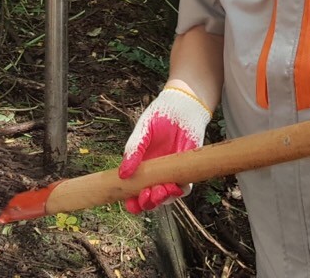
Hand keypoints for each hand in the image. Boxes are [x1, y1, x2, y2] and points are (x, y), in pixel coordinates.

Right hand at [117, 86, 210, 213]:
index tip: (129, 202)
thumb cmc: (160, 116)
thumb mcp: (142, 130)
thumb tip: (122, 174)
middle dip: (146, 202)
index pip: (134, 190)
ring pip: (166, 197)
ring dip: (162, 199)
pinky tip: (173, 186)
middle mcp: (156, 173)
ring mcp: (171, 173)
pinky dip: (178, 191)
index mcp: (141, 166)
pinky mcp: (187, 170)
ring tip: (159, 190)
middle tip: (145, 195)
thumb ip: (133, 150)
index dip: (131, 200)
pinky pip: (184, 188)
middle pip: (150, 198)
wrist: (183, 106)